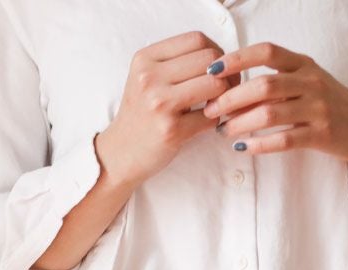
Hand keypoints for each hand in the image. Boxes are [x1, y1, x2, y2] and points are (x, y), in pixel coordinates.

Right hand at [96, 31, 240, 188]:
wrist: (120, 153)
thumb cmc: (141, 114)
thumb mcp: (147, 79)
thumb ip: (177, 63)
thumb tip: (223, 59)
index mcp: (145, 59)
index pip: (196, 39)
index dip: (216, 52)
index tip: (218, 69)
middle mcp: (149, 77)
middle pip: (210, 60)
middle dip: (227, 74)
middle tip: (225, 89)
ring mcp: (159, 103)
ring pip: (215, 85)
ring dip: (225, 96)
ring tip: (217, 105)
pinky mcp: (171, 129)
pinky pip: (212, 117)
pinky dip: (215, 120)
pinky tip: (204, 123)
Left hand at [201, 41, 347, 165]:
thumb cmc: (326, 105)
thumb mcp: (306, 82)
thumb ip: (275, 80)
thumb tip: (228, 90)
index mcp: (304, 64)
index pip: (266, 52)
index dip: (236, 59)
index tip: (211, 70)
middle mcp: (312, 82)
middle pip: (263, 85)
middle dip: (231, 98)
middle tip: (210, 110)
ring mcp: (318, 108)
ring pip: (270, 113)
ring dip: (240, 123)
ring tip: (223, 132)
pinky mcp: (322, 134)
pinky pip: (284, 140)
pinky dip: (259, 145)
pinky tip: (243, 147)